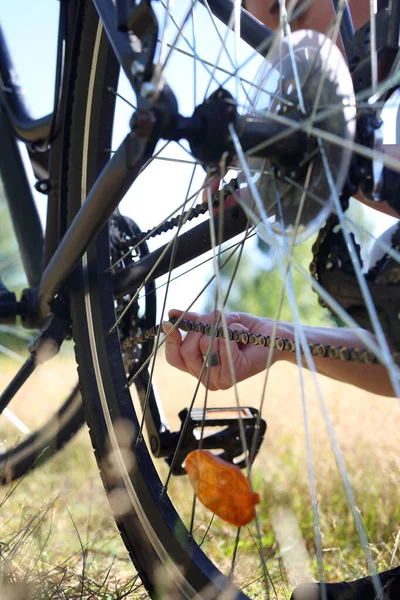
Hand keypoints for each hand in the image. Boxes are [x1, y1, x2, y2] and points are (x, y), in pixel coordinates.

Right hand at [162, 309, 284, 390]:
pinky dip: (232, 330)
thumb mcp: (214, 323)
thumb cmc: (244, 331)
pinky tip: (243, 334)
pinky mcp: (233, 374)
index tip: (169, 323)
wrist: (273, 335)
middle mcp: (207, 379)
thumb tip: (171, 314)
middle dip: (201, 327)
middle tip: (218, 318)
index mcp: (200, 368)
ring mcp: (219, 379)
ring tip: (236, 328)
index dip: (170, 341)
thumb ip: (193, 322)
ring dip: (221, 326)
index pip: (174, 359)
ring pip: (204, 344)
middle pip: (186, 350)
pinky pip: (220, 344)